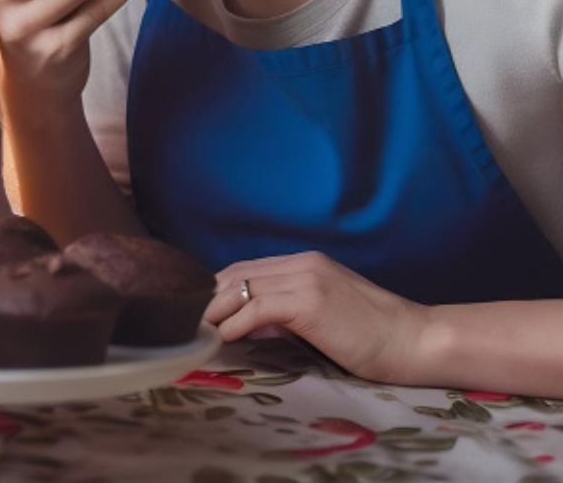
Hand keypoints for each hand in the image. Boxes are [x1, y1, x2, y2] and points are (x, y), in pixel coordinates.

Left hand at [204, 251, 431, 384]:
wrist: (416, 340)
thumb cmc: (374, 337)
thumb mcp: (324, 316)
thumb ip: (287, 312)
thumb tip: (247, 324)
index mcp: (305, 264)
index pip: (246, 270)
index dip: (217, 289)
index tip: (199, 311)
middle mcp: (302, 264)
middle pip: (238, 274)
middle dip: (208, 297)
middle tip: (188, 322)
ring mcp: (306, 279)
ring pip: (244, 287)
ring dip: (215, 310)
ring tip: (198, 331)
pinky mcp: (311, 302)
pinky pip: (260, 308)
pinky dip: (236, 322)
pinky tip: (224, 338)